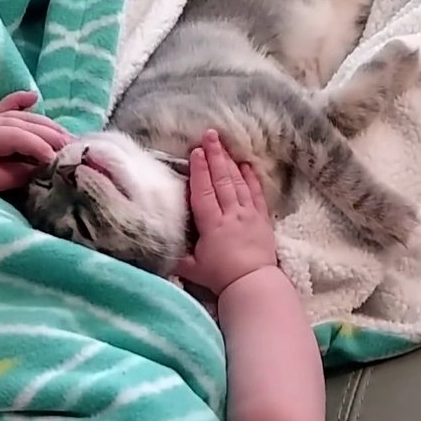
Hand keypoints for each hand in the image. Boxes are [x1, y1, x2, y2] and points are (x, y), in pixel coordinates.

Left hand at [0, 91, 71, 191]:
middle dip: (53, 135)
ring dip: (49, 125)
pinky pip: (8, 106)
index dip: (42, 146)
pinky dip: (22, 100)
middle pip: (28, 124)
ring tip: (69, 138)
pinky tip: (34, 96)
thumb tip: (39, 168)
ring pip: (26, 116)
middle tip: (75, 149)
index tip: (58, 159)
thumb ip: (11, 174)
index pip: (20, 137)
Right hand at [174, 130, 277, 295]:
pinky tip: (246, 166)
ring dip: (230, 162)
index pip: (203, 192)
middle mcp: (231, 214)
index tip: (196, 152)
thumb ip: (175, 255)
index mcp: (212, 224)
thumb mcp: (192, 269)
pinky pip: (257, 194)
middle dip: (215, 156)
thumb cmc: (221, 278)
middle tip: (210, 135)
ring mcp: (248, 215)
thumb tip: (157, 245)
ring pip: (238, 183)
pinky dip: (251, 178)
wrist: (253, 284)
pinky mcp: (262, 219)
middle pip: (221, 180)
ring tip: (223, 145)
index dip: (199, 170)